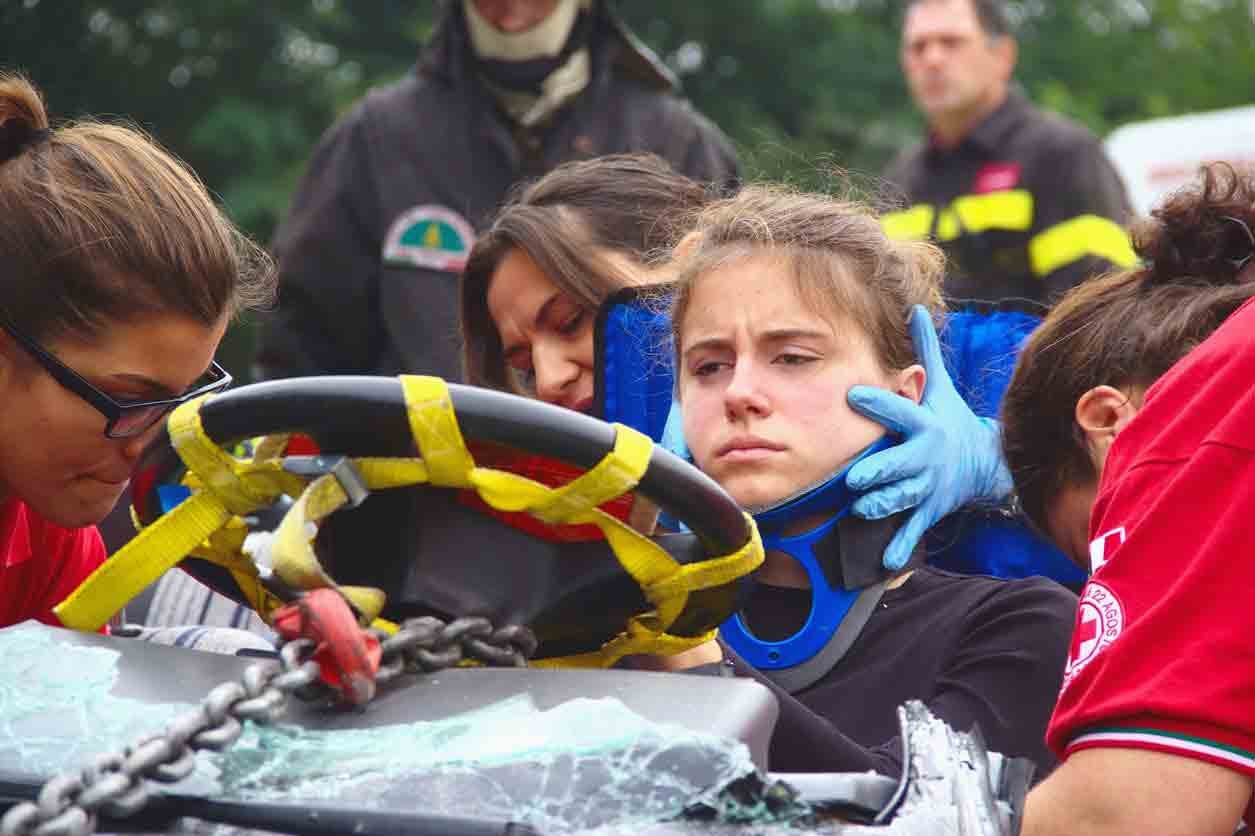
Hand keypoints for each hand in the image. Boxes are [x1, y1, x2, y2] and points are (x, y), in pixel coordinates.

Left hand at [845, 305, 1012, 570]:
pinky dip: (899, 546)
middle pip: (902, 463)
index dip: (878, 401)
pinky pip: (913, 528)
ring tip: (862, 511)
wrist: (984, 463)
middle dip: (880, 470)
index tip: (852, 393)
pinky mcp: (929, 510)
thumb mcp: (941, 387)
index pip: (900, 410)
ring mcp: (928, 486)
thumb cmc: (948, 420)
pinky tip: (883, 561)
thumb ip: (923, 354)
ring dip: (885, 505)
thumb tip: (915, 308)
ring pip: (905, 498)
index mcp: (924, 424)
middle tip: (855, 477)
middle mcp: (926, 457)